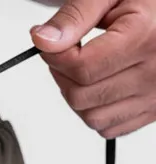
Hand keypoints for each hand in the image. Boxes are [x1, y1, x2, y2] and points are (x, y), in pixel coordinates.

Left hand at [31, 0, 155, 137]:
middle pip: (81, 95)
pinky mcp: (153, 111)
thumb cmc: (148, 1)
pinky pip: (108, 127)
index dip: (54, 57)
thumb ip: (76, 15)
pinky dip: (95, 111)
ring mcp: (154, 96)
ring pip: (91, 117)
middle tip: (65, 54)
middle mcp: (154, 72)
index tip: (48, 44)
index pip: (80, 67)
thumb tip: (43, 40)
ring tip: (84, 68)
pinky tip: (100, 85)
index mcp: (146, 37)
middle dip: (62, 75)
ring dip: (76, 96)